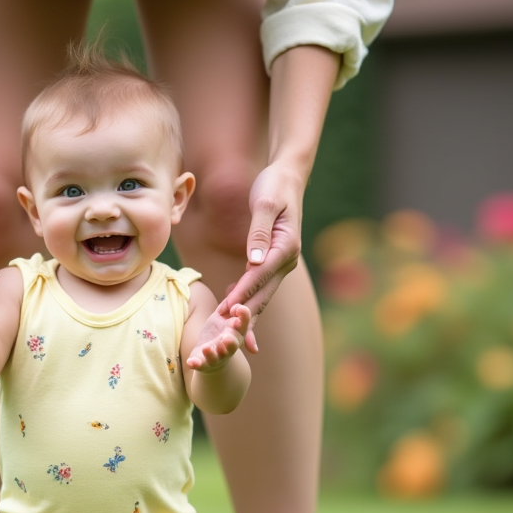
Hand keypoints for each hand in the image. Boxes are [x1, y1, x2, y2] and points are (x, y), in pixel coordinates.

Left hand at [186, 304, 250, 370]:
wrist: (213, 354)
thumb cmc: (221, 331)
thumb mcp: (224, 316)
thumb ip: (228, 306)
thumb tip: (236, 297)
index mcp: (237, 332)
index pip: (243, 324)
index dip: (243, 317)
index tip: (240, 308)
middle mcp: (229, 346)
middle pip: (233, 344)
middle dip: (231, 342)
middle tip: (227, 337)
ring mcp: (217, 356)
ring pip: (218, 356)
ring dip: (213, 353)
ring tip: (207, 348)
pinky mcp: (204, 363)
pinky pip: (201, 364)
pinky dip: (196, 364)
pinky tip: (191, 362)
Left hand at [218, 162, 305, 352]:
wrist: (287, 176)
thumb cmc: (273, 185)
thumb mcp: (264, 203)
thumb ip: (259, 231)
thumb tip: (254, 261)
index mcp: (286, 246)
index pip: (259, 275)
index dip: (241, 294)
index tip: (225, 310)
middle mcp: (287, 259)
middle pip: (263, 292)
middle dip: (243, 314)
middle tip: (224, 335)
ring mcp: (283, 262)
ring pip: (262, 294)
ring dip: (246, 314)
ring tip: (227, 336)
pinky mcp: (275, 261)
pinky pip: (260, 286)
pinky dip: (247, 301)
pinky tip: (232, 314)